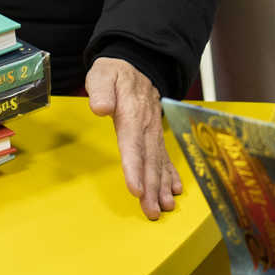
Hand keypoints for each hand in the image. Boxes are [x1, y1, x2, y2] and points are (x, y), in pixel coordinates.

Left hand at [87, 55, 181, 219]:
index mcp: (132, 113)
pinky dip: (170, 174)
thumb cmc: (115, 72)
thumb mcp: (103, 74)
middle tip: (153, 211)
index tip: (137, 189)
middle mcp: (146, 125)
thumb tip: (101, 108)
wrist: (137, 63)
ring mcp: (154, 130)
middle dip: (152, 187)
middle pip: (149, 159)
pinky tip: (174, 190)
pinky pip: (165, 156)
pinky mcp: (155, 134)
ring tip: (165, 207)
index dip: (135, 168)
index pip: (133, 144)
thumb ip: (101, 90)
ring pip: (159, 161)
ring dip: (162, 186)